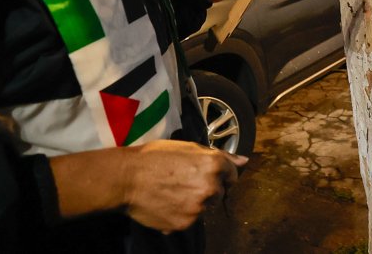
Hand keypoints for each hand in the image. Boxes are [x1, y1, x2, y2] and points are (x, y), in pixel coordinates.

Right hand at [122, 140, 248, 232]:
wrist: (126, 178)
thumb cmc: (155, 157)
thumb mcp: (188, 147)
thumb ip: (221, 156)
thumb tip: (244, 161)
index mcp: (214, 164)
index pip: (232, 174)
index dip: (220, 174)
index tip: (206, 174)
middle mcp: (211, 186)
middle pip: (220, 192)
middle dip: (208, 188)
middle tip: (184, 182)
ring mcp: (199, 207)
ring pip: (205, 207)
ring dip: (196, 202)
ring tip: (173, 192)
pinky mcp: (186, 223)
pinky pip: (191, 219)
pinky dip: (182, 214)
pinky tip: (167, 203)